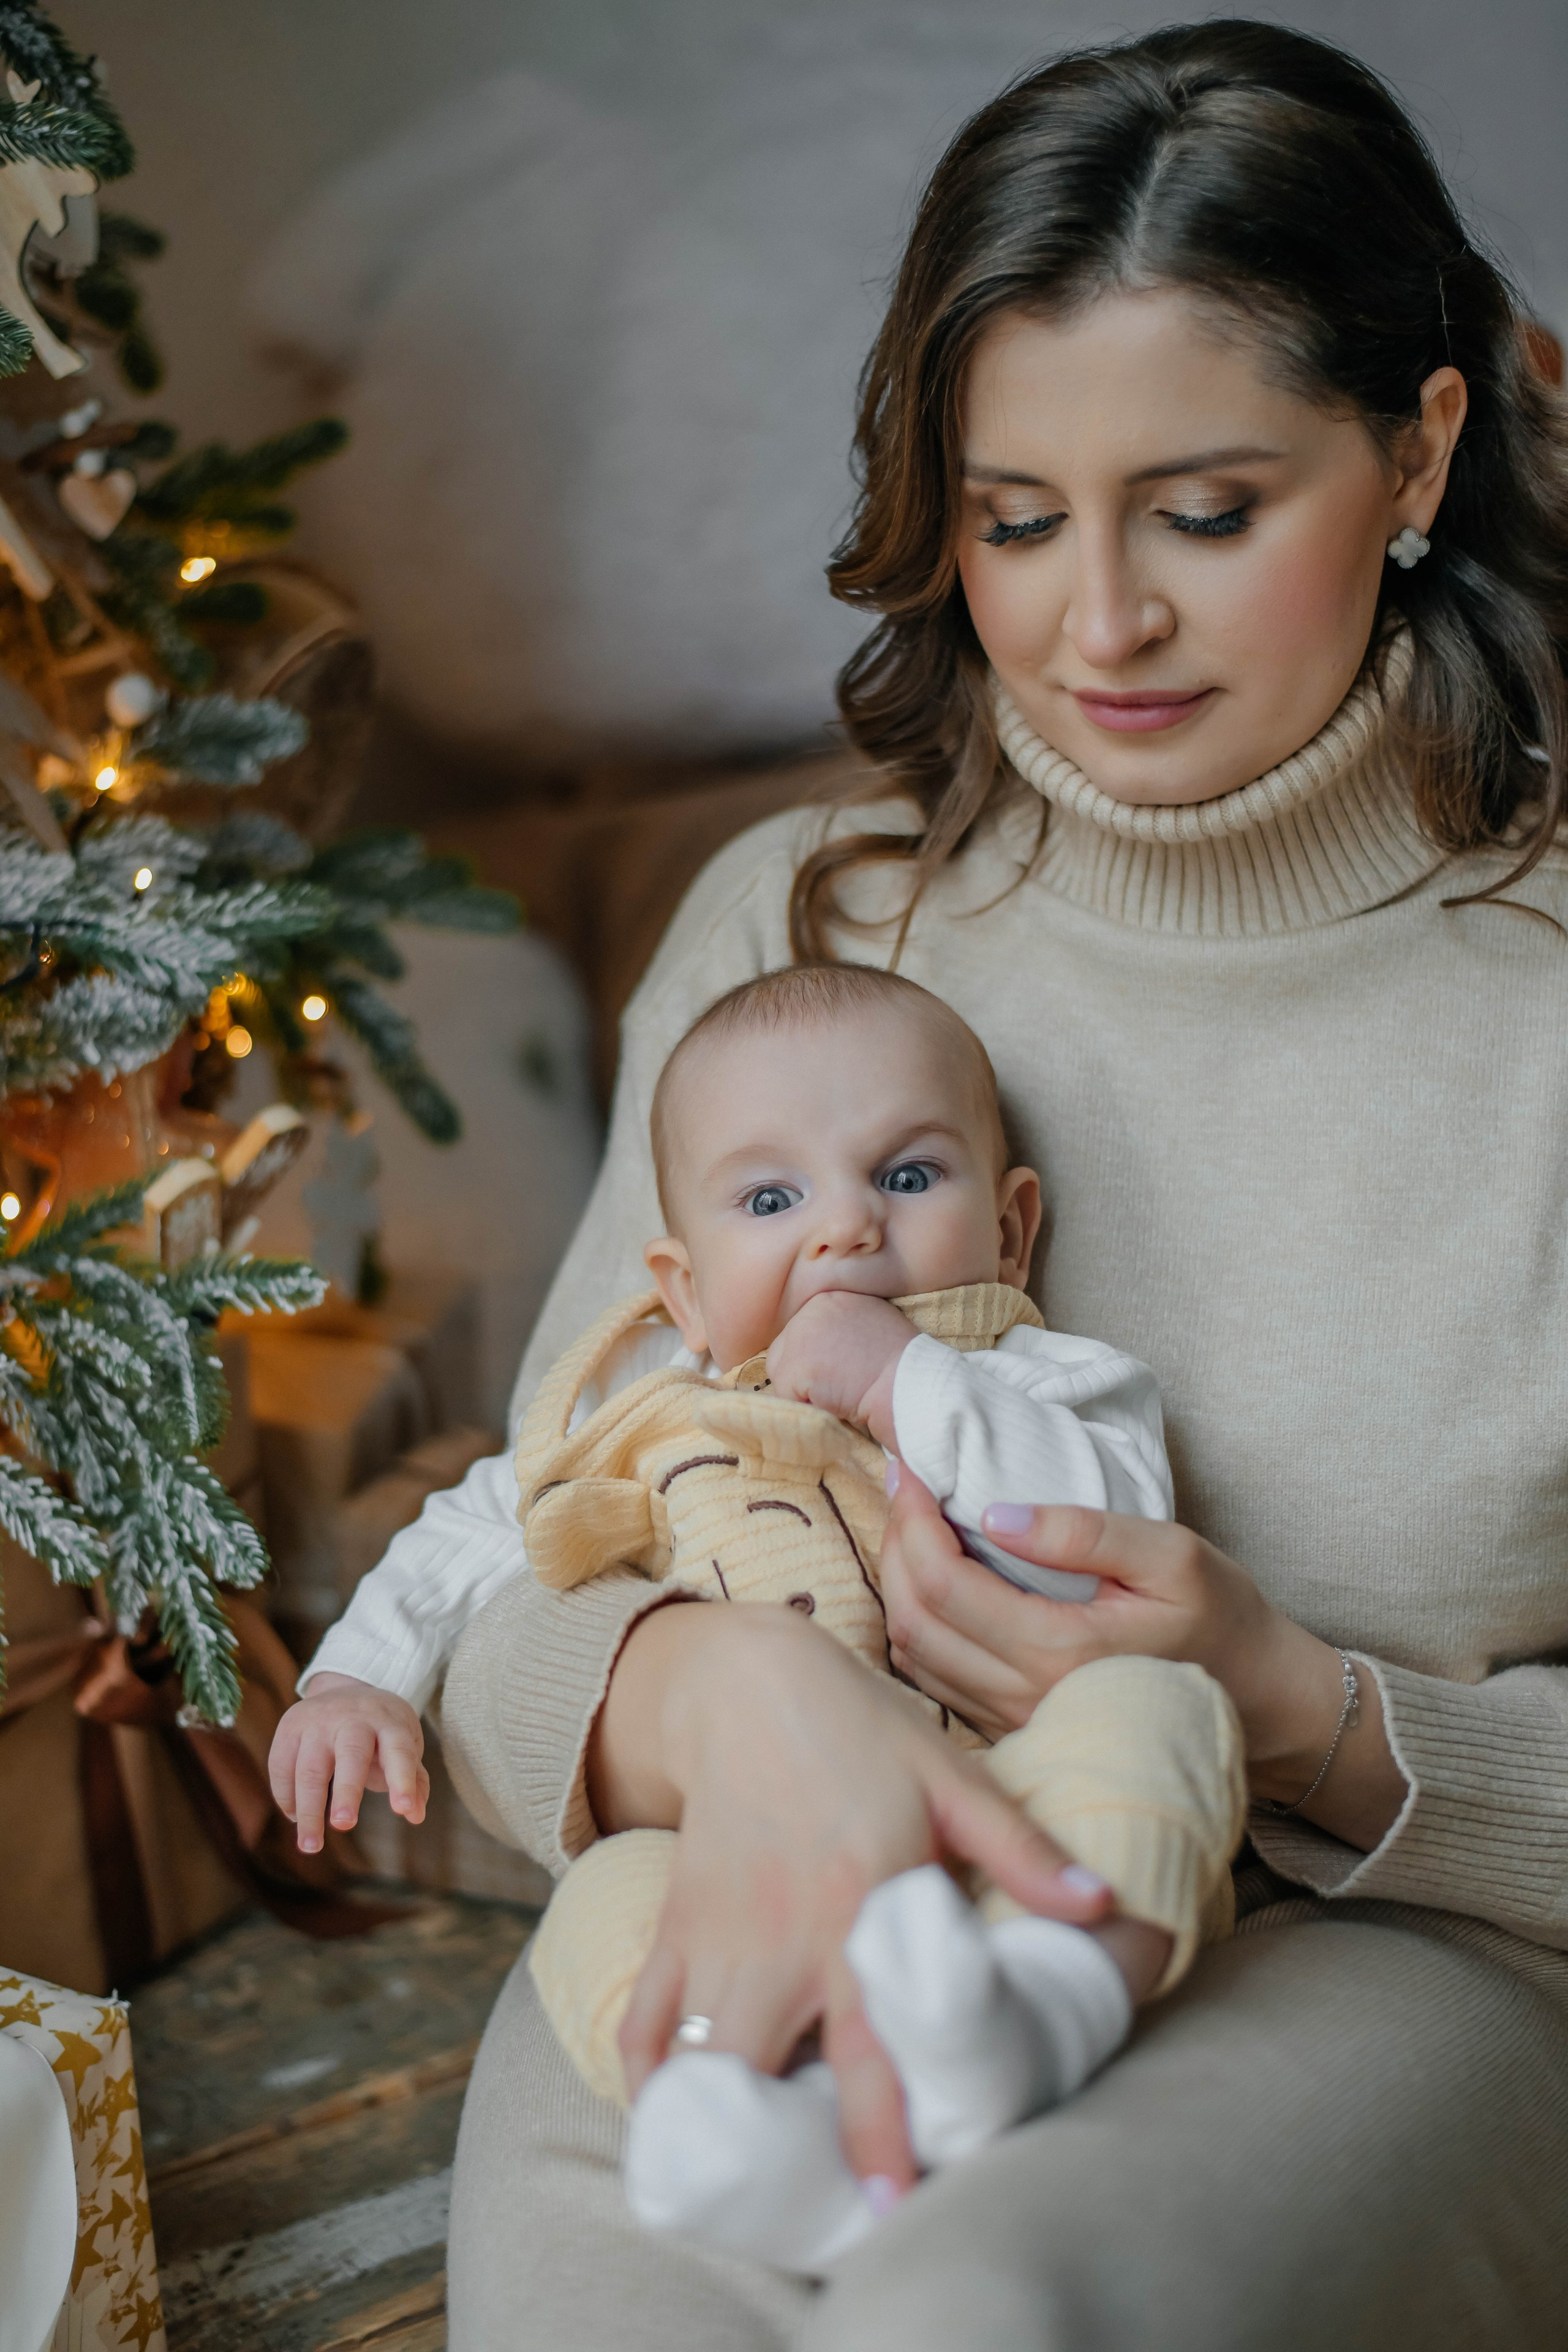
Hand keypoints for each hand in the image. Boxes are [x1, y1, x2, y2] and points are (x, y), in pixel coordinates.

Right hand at [268, 1670, 429, 1853]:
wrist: (346, 1689)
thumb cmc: (381, 1731)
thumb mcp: (404, 1745)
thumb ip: (413, 1780)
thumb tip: (416, 1816)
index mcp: (390, 1723)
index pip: (399, 1751)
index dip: (403, 1780)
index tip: (404, 1810)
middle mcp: (353, 1718)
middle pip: (350, 1755)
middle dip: (347, 1791)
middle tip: (344, 1825)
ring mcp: (318, 1720)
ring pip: (309, 1767)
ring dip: (308, 1809)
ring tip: (311, 1846)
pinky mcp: (290, 1726)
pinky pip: (281, 1766)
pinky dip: (286, 1797)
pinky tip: (295, 1818)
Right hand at [593, 1601, 1112, 2188]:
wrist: (746, 1680)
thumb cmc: (861, 1729)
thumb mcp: (952, 1777)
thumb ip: (1020, 1849)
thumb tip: (1102, 1904)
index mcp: (857, 1903)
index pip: (864, 2043)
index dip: (876, 2130)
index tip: (891, 2201)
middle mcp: (780, 1934)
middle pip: (767, 2070)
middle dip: (783, 2152)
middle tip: (817, 2210)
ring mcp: (717, 1933)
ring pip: (700, 2060)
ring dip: (720, 2126)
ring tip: (747, 2184)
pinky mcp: (675, 1924)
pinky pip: (647, 2024)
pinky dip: (653, 2081)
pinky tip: (675, 2121)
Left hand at [765, 1291, 915, 1445]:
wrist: (911, 1383)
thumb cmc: (902, 1363)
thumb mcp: (871, 1323)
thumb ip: (841, 1327)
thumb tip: (821, 1349)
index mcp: (830, 1298)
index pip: (801, 1333)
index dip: (817, 1359)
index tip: (841, 1371)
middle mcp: (811, 1309)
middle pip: (783, 1351)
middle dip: (805, 1374)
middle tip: (840, 1385)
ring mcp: (801, 1336)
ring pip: (781, 1375)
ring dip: (804, 1392)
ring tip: (839, 1393)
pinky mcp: (797, 1366)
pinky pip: (786, 1397)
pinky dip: (807, 1407)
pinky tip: (836, 1402)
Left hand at [880, 1471, 1405, 1846]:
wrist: (1257, 1701)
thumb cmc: (1221, 1618)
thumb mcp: (1170, 1555)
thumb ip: (1083, 1533)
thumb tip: (995, 1512)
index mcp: (1059, 1651)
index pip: (944, 1584)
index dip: (913, 1519)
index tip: (912, 1468)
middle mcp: (1025, 1697)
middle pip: (915, 1619)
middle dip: (895, 1544)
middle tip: (904, 1487)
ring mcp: (1016, 1721)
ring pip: (914, 1656)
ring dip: (899, 1585)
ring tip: (912, 1524)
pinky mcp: (1015, 1727)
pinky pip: (935, 1680)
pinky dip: (918, 1623)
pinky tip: (931, 1578)